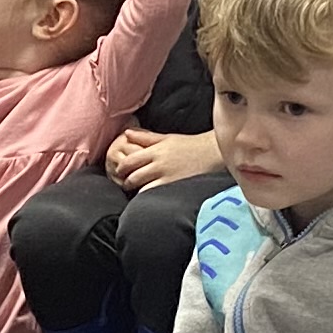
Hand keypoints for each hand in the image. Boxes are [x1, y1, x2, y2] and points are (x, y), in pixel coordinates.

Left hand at [104, 127, 223, 190]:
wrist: (213, 154)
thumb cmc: (190, 146)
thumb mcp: (167, 138)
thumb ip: (145, 137)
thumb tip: (126, 133)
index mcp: (155, 150)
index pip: (128, 161)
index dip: (120, 169)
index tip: (119, 173)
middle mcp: (158, 164)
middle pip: (132, 176)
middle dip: (125, 182)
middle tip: (125, 185)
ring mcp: (166, 177)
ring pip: (141, 187)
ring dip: (136, 191)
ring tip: (136, 193)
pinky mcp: (174, 187)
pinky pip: (155, 195)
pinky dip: (148, 198)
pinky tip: (148, 199)